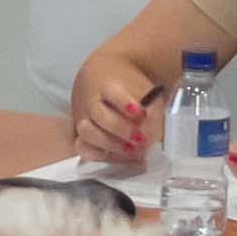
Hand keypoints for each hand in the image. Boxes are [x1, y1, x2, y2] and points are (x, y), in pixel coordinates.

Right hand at [72, 49, 157, 163]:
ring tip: (130, 148)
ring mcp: (84, 118)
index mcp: (108, 86)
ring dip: (109, 143)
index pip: (112, 91)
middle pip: (98, 114)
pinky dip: (97, 153)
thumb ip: (153, 111)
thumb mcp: (146, 92)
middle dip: (120, 128)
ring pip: (86, 131)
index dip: (124, 103)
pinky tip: (114, 154)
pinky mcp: (81, 136)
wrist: (102, 81)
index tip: (139, 111)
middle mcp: (92, 102)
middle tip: (140, 138)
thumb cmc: (128, 89)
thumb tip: (155, 133)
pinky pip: (81, 147)